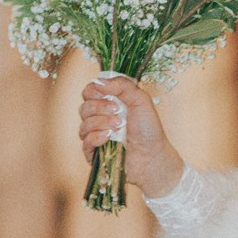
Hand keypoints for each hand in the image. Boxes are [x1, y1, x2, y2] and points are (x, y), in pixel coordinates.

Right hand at [76, 74, 185, 200]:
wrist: (153, 156)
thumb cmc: (149, 130)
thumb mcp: (141, 100)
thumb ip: (122, 85)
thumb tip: (99, 81)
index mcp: (108, 104)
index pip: (89, 92)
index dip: (95, 91)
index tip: (110, 96)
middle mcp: (100, 118)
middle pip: (84, 107)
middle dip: (100, 108)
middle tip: (118, 112)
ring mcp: (96, 135)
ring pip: (84, 123)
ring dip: (101, 123)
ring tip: (119, 127)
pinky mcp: (94, 152)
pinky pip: (85, 141)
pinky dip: (96, 137)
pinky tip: (109, 137)